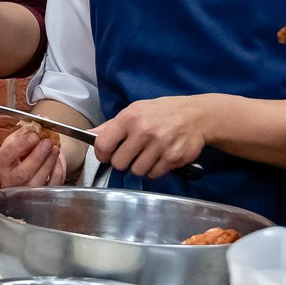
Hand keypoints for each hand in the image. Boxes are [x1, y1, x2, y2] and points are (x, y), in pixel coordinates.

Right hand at [0, 124, 64, 187]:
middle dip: (37, 156)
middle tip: (47, 142)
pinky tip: (57, 160)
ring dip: (49, 162)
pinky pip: (51, 185)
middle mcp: (9, 180)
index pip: (7, 155)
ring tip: (55, 148)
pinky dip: (57, 172)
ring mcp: (24, 190)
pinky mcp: (40, 195)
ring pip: (38, 181)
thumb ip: (26, 131)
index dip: (20, 145)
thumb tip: (40, 122)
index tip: (33, 135)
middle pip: (23, 173)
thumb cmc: (18, 152)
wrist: (24, 165)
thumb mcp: (16, 140)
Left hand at [92, 96, 214, 179]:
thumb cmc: (162, 112)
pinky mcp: (173, 158)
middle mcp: (143, 131)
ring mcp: (159, 145)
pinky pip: (154, 174)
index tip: (107, 155)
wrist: (196, 115)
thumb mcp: (135, 110)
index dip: (102, 154)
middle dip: (123, 161)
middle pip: (119, 163)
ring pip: (137, 171)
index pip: (103, 144)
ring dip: (140, 166)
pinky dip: (155, 169)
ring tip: (148, 154)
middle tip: (132, 153)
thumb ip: (111, 125)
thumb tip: (89, 134)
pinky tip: (160, 157)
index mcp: (129, 118)